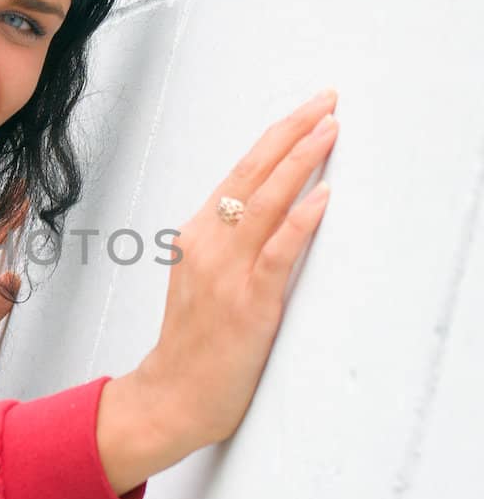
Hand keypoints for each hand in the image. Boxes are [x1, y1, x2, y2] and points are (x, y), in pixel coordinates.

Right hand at [134, 89, 338, 453]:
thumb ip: (227, 245)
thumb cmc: (191, 345)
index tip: (306, 112)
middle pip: (252, 174)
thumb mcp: (201, 279)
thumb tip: (266, 212)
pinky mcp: (247, 303)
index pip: (240, 172)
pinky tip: (322, 197)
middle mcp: (207, 245)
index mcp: (196, 236)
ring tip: (329, 130)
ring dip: (301, 162)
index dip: (276, 138)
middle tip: (325, 101)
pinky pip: (277, 252)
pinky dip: (300, 220)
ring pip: (265, 202)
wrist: (170, 397)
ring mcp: (226, 273)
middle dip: (292, 132)